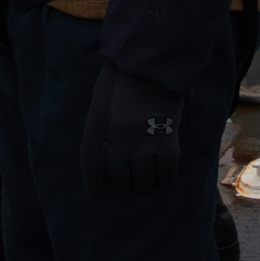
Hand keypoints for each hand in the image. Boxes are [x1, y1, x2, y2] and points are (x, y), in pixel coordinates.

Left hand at [81, 63, 184, 198]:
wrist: (151, 65)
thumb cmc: (123, 81)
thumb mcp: (102, 105)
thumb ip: (103, 134)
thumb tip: (109, 164)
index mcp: (97, 131)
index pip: (92, 171)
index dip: (95, 187)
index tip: (99, 195)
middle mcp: (118, 142)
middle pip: (120, 184)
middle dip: (123, 191)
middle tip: (127, 189)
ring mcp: (143, 145)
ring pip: (144, 186)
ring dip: (145, 189)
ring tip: (147, 186)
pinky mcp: (167, 144)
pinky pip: (165, 177)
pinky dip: (163, 182)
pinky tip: (161, 179)